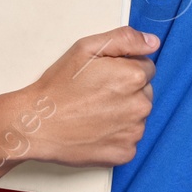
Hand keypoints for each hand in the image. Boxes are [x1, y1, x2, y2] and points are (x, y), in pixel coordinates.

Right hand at [16, 26, 156, 167]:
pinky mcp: (125, 153)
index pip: (146, 68)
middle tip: (96, 94)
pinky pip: (129, 139)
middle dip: (126, 91)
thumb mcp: (86, 48)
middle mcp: (140, 106)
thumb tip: (152, 42)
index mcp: (134, 77)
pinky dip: (116, 135)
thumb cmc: (59, 86)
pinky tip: (96, 129)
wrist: (38, 124)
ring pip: (137, 117)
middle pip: (144, 93)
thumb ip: (125, 39)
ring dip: (123, 113)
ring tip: (93, 112)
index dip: (124, 69)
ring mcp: (134, 132)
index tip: (104, 76)